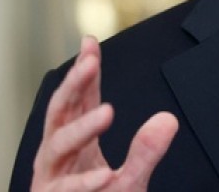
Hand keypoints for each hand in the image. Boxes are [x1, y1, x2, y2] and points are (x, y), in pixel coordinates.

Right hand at [31, 36, 178, 190]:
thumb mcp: (131, 179)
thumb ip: (146, 149)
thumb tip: (167, 119)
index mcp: (74, 145)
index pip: (78, 101)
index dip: (84, 72)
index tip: (90, 43)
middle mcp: (57, 158)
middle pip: (59, 112)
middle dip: (73, 85)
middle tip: (89, 61)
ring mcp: (51, 180)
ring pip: (56, 146)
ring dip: (81, 128)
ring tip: (108, 112)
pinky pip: (66, 190)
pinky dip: (85, 184)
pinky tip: (105, 175)